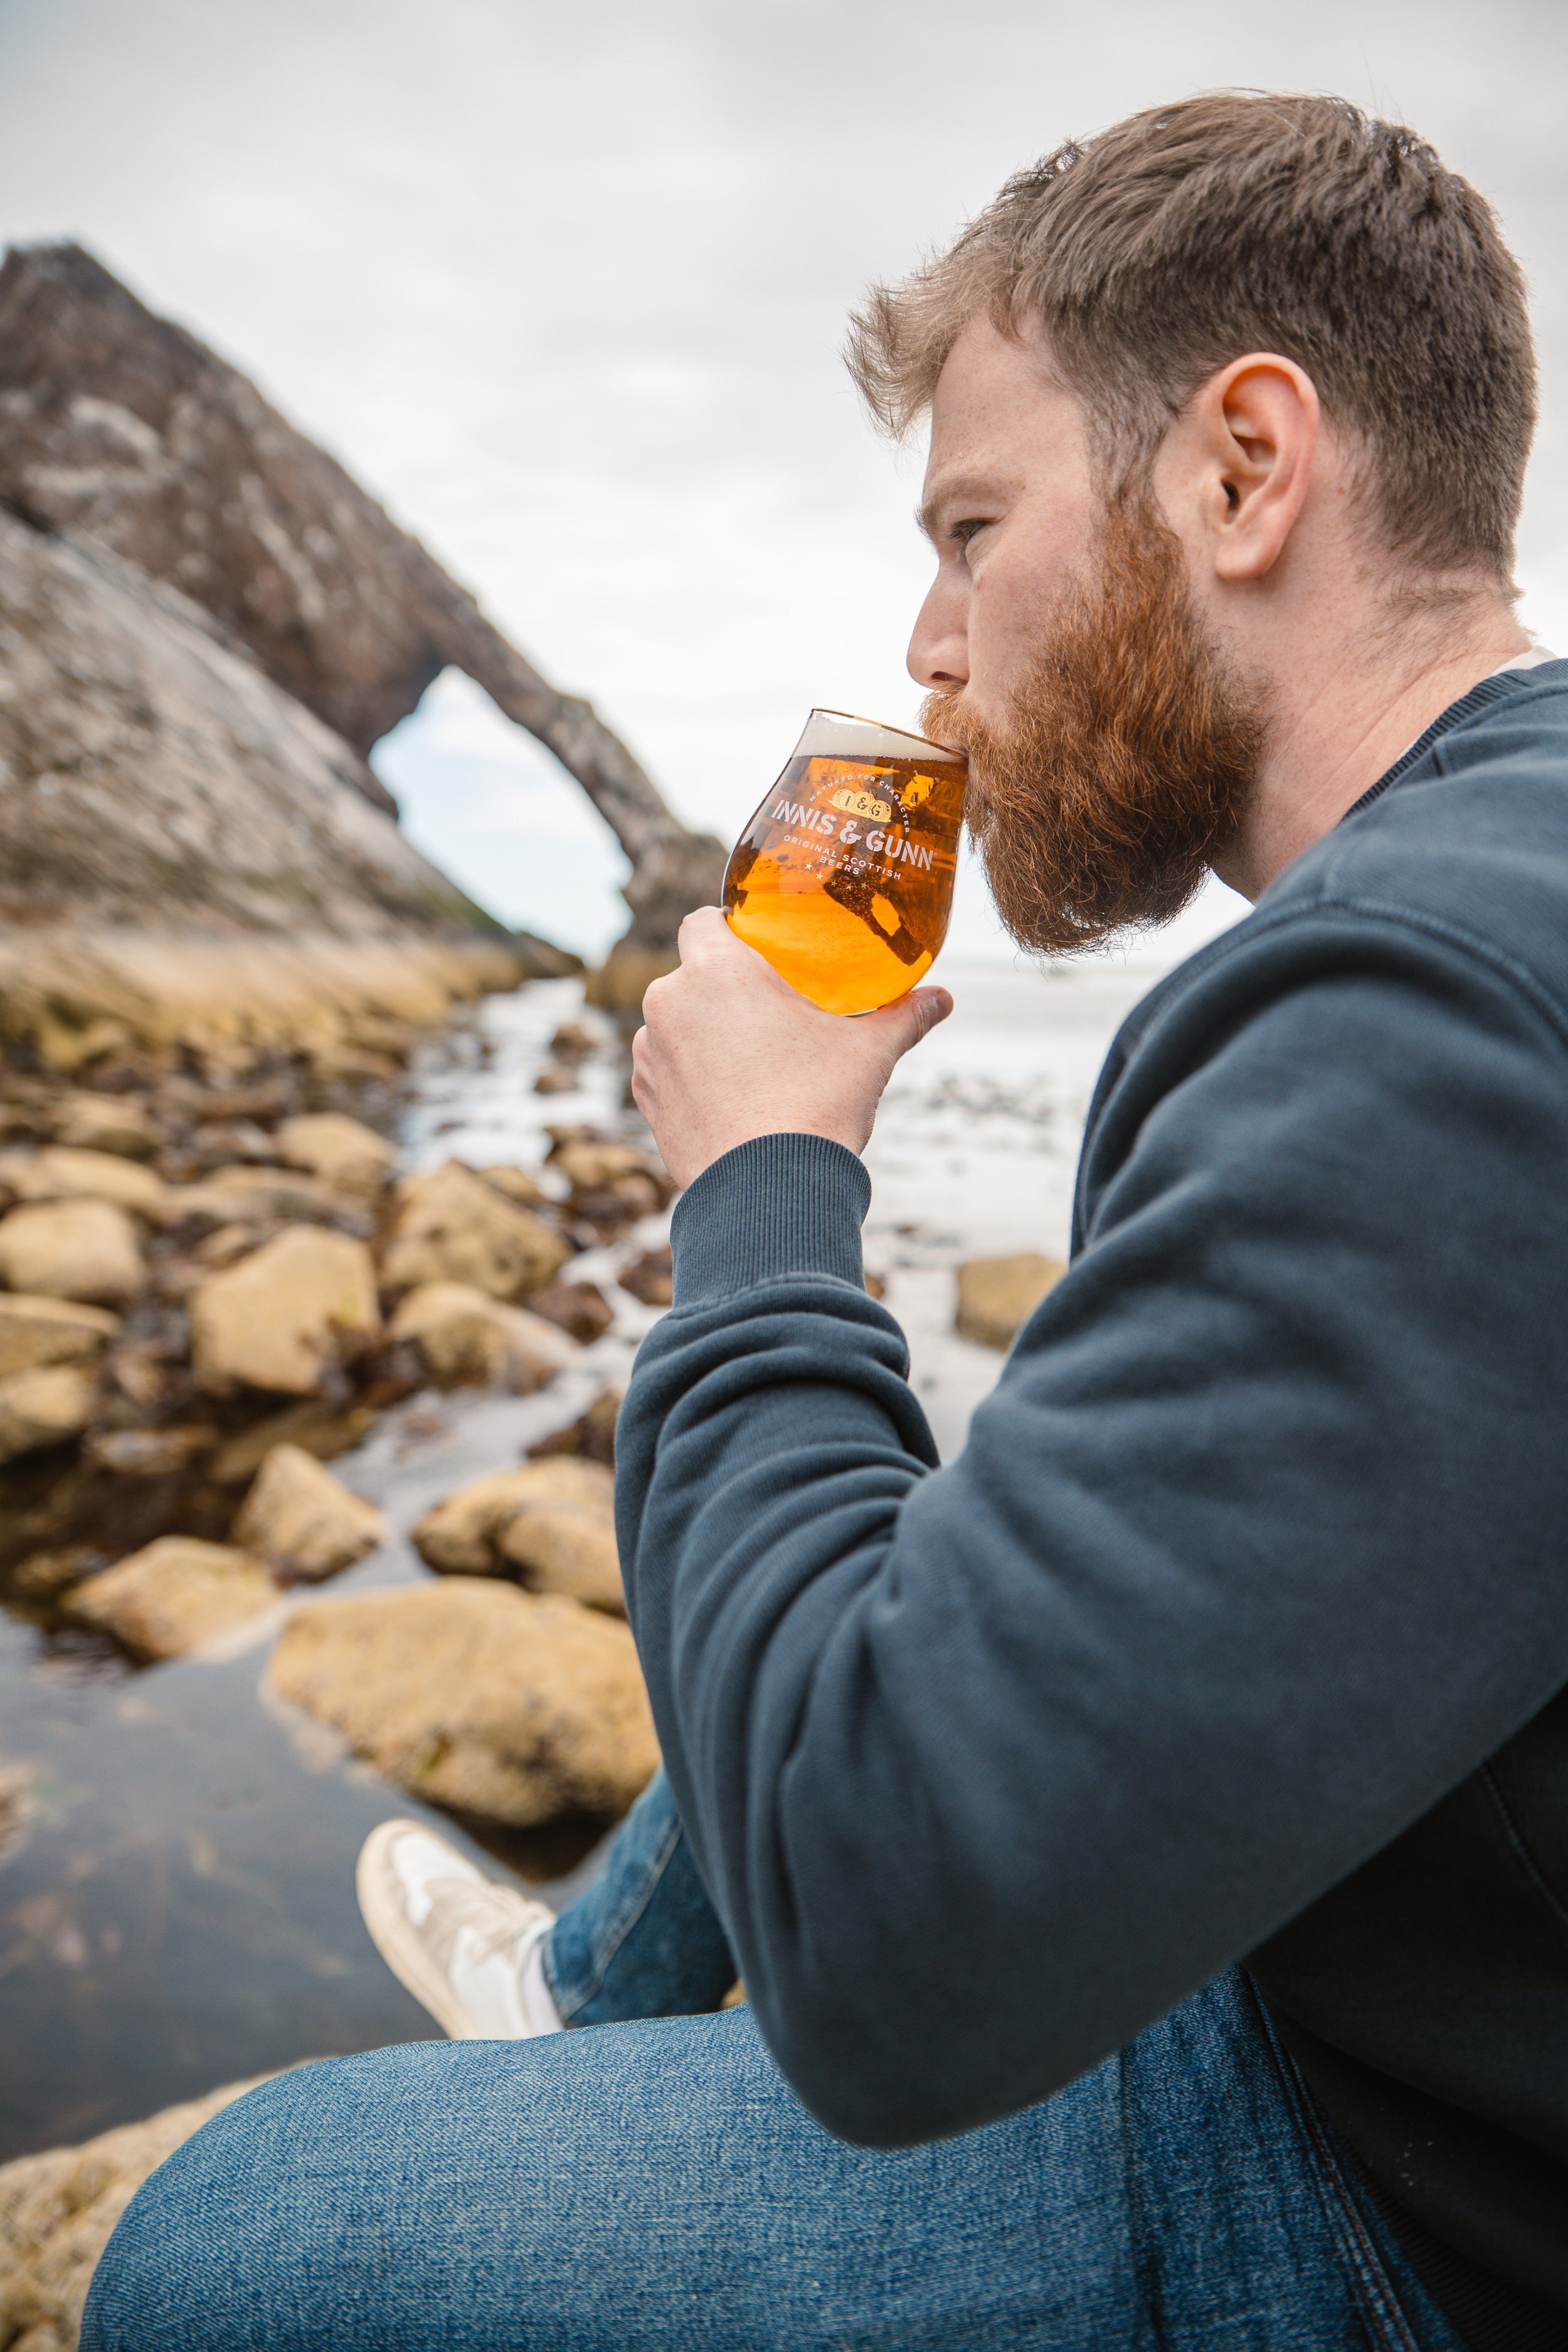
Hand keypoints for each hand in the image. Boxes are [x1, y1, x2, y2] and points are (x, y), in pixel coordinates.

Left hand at [631, 908, 953, 1187]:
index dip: (729, 929)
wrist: (769, 1193)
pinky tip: (731, 1096)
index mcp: (717, 970)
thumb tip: (941, 998)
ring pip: (676, 1023)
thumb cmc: (815, 1108)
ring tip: (751, 1061)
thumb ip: (903, 1016)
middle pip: (692, 974)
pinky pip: (666, 1069)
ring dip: (703, 1032)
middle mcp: (669, 1002)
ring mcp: (651, 1053)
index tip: (759, 950)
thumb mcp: (869, 1053)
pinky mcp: (646, 1099)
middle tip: (769, 1010)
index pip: (702, 921)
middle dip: (724, 988)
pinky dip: (691, 1075)